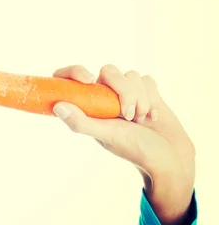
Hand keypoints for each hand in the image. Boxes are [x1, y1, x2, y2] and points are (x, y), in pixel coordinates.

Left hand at [51, 64, 195, 223]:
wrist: (170, 157)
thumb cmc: (134, 149)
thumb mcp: (105, 136)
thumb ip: (81, 122)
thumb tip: (58, 106)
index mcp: (89, 104)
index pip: (71, 77)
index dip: (75, 71)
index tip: (89, 79)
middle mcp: (105, 95)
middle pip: (109, 71)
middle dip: (124, 92)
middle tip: (127, 116)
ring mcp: (126, 92)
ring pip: (131, 75)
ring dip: (140, 99)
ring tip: (140, 121)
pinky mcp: (146, 91)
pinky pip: (147, 80)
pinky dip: (152, 99)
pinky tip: (152, 117)